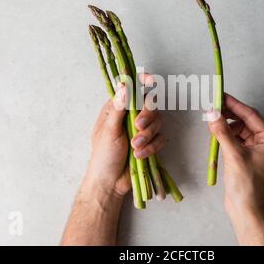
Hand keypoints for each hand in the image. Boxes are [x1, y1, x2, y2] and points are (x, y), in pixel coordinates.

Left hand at [61, 75, 165, 245]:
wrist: (110, 183)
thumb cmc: (103, 156)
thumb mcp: (109, 131)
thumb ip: (118, 108)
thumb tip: (124, 85)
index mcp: (116, 109)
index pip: (132, 89)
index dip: (142, 82)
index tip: (150, 81)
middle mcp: (130, 116)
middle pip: (149, 104)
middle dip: (147, 116)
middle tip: (138, 127)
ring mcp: (141, 130)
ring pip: (157, 122)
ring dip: (147, 136)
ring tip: (135, 147)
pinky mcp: (150, 143)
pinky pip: (160, 138)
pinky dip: (152, 147)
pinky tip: (140, 156)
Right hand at [208, 93, 263, 244]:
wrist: (246, 208)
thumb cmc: (247, 185)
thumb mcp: (234, 154)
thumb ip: (222, 131)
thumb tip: (212, 113)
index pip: (250, 115)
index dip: (234, 105)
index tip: (221, 96)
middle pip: (245, 120)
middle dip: (229, 114)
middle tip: (212, 106)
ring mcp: (257, 149)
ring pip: (239, 129)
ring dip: (226, 125)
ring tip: (211, 121)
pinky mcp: (247, 156)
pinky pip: (236, 139)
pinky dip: (226, 135)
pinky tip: (216, 134)